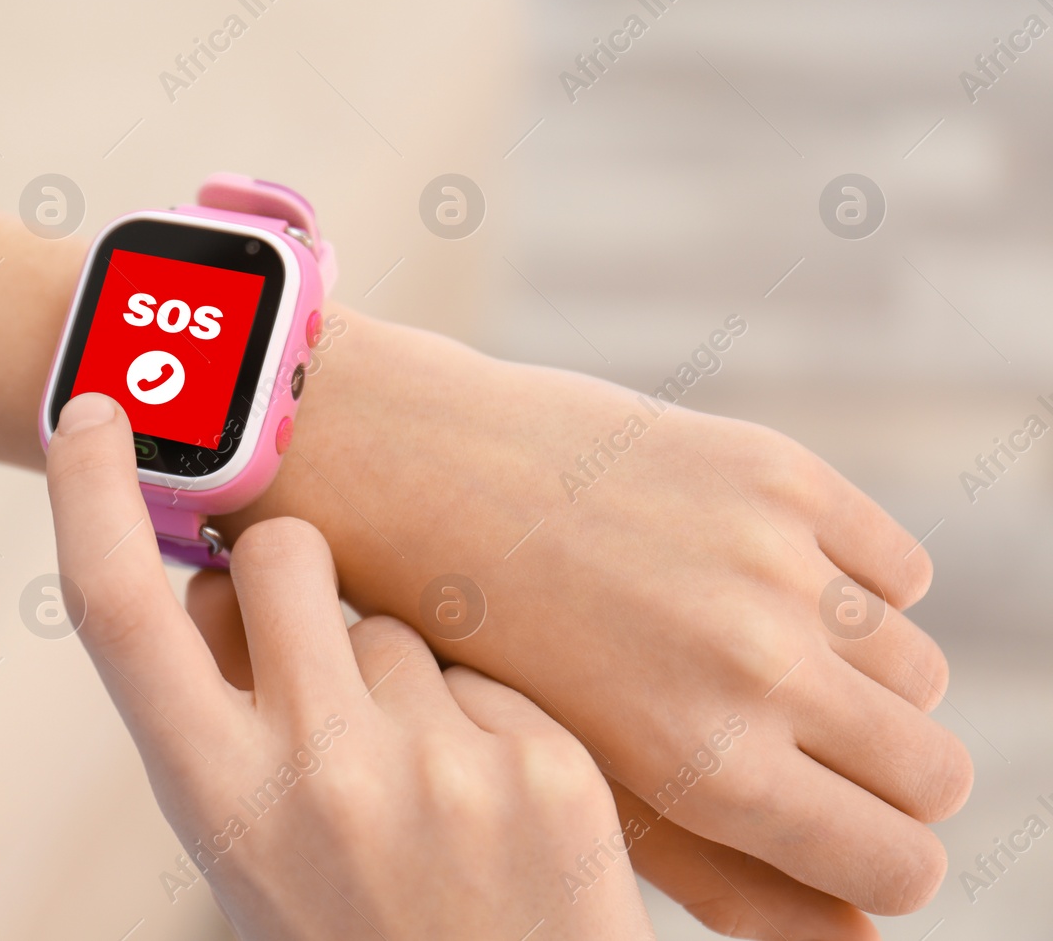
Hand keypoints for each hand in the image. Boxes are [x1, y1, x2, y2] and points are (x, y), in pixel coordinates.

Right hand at [45, 392, 654, 939]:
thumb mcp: (246, 854)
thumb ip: (220, 719)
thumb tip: (225, 577)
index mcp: (217, 803)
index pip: (120, 612)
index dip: (90, 495)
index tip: (94, 409)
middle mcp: (320, 774)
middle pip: (282, 555)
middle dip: (288, 568)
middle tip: (311, 649)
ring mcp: (442, 767)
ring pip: (396, 617)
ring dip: (396, 672)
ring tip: (421, 792)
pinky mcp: (548, 764)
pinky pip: (486, 668)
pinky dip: (479, 715)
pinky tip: (490, 808)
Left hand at [220, 311, 972, 922]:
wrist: (417, 477)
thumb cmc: (485, 651)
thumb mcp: (582, 785)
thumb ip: (727, 877)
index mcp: (705, 767)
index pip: (902, 866)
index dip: (878, 859)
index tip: (846, 833)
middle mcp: (755, 666)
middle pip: (934, 772)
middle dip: (887, 780)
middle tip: (813, 750)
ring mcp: (771, 561)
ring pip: (916, 669)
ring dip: (861, 681)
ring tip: (762, 660)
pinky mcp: (775, 474)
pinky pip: (899, 569)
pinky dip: (853, 587)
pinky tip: (764, 586)